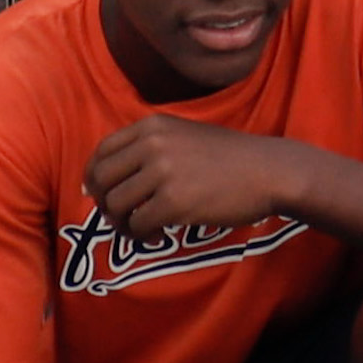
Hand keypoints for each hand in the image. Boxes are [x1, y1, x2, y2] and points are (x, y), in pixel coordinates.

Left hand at [87, 117, 303, 238]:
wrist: (268, 171)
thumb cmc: (229, 157)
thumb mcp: (184, 135)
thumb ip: (148, 148)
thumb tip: (105, 180)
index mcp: (152, 126)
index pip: (101, 152)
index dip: (95, 179)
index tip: (103, 195)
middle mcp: (152, 145)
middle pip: (101, 181)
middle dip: (105, 205)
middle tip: (123, 219)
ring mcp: (163, 172)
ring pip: (115, 206)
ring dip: (123, 225)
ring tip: (143, 230)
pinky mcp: (174, 202)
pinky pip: (138, 225)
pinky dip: (142, 237)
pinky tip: (160, 236)